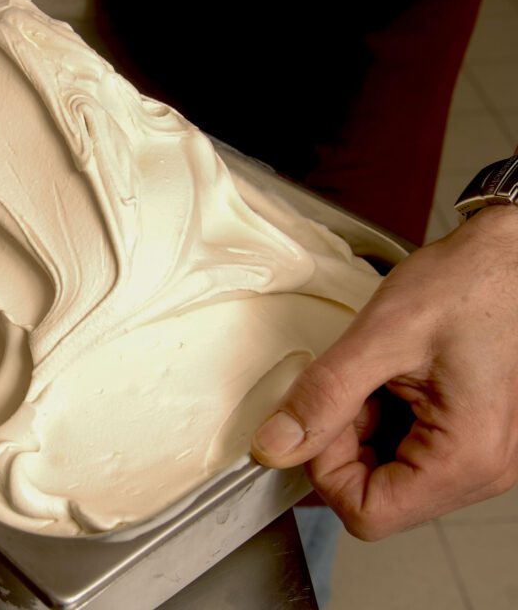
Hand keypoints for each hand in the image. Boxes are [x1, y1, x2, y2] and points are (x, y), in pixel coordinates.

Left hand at [252, 205, 517, 539]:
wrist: (514, 254)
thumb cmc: (472, 283)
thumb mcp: (382, 336)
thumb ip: (323, 397)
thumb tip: (274, 445)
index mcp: (467, 458)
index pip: (367, 513)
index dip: (325, 467)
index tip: (321, 415)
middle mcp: (483, 470)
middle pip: (376, 495)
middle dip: (342, 443)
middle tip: (350, 383)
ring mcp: (479, 456)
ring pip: (386, 472)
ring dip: (361, 427)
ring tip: (377, 373)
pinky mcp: (470, 437)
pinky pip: (406, 449)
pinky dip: (382, 417)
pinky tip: (391, 376)